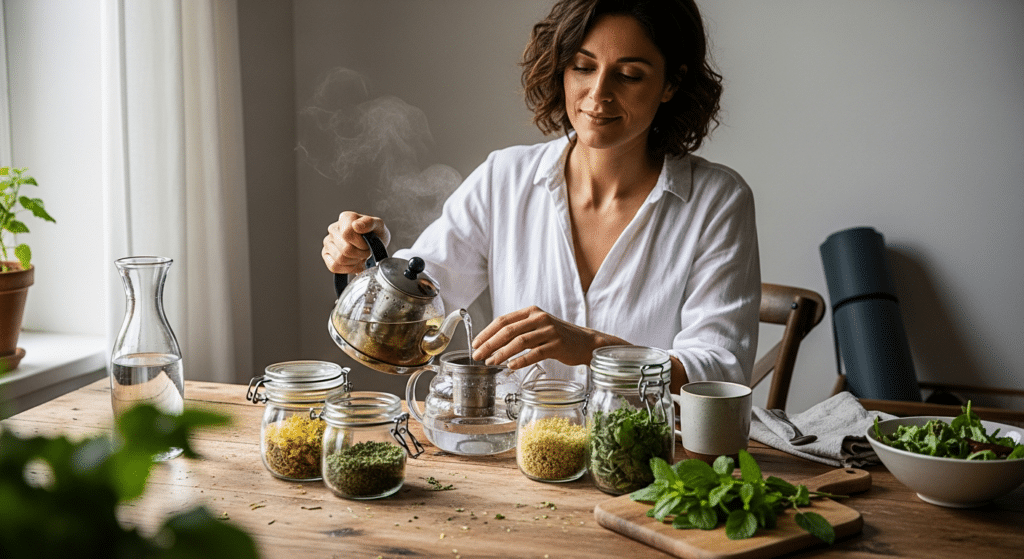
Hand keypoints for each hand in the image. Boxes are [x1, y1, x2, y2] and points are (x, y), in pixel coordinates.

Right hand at [322, 211, 390, 273]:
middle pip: (346, 249)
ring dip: (355, 261)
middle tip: (366, 251)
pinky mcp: (326, 254)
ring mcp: (328, 242)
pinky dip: (347, 268)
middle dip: (360, 254)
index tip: (368, 244)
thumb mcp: (379, 226)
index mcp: (345, 218)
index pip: (347, 233)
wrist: (373, 246)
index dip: (361, 243)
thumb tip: (356, 225)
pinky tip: (354, 263)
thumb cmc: (376, 234)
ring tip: (360, 256)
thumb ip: (370, 223)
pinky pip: (334, 266)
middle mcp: (334, 228)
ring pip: (340, 259)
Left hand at [471, 306, 626, 369]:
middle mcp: (539, 318)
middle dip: (489, 344)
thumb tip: (492, 342)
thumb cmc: (557, 336)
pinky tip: (511, 367)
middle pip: (508, 330)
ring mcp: (549, 331)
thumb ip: (519, 329)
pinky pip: (535, 353)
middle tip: (478, 355)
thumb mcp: (537, 326)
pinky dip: (521, 360)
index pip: (503, 320)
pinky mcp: (557, 345)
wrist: (585, 342)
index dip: (487, 332)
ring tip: (491, 362)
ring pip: (519, 341)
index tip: (475, 344)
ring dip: (502, 353)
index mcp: (531, 312)